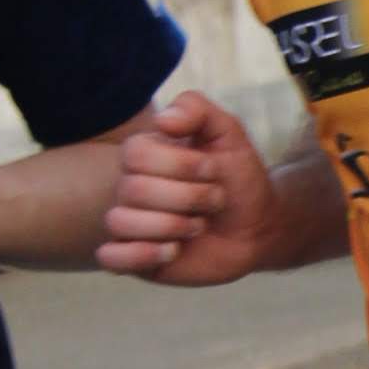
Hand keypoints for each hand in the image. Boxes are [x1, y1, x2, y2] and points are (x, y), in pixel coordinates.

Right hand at [97, 94, 268, 283]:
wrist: (258, 227)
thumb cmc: (239, 179)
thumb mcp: (228, 135)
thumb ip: (197, 110)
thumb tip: (163, 119)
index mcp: (144, 155)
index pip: (135, 153)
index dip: (180, 164)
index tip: (212, 169)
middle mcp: (129, 187)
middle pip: (132, 190)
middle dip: (187, 197)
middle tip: (214, 201)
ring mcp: (129, 223)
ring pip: (119, 221)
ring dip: (171, 226)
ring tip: (197, 227)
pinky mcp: (132, 257)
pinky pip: (109, 257)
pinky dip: (141, 255)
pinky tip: (173, 252)